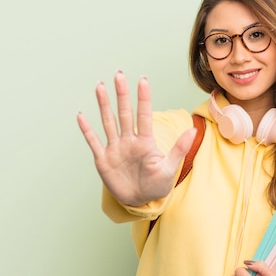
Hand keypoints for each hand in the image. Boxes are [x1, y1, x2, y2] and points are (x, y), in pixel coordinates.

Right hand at [77, 71, 196, 205]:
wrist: (140, 201)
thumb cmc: (156, 185)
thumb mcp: (169, 169)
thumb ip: (179, 149)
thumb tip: (194, 130)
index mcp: (145, 142)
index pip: (143, 115)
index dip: (143, 98)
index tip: (142, 79)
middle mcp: (129, 141)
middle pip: (124, 113)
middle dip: (121, 94)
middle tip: (119, 74)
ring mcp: (115, 149)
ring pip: (108, 122)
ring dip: (103, 105)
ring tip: (99, 86)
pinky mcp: (103, 160)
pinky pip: (94, 142)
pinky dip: (87, 130)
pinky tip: (81, 115)